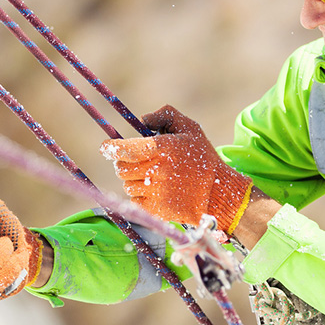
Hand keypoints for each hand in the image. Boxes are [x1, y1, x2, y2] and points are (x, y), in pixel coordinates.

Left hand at [102, 105, 252, 233]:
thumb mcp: (190, 128)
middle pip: (121, 168)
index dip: (111, 149)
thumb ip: (166, 115)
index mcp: (162, 149)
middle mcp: (156, 170)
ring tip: (152, 177)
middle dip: (125, 164)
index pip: (124, 149)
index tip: (106, 148)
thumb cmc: (204, 159)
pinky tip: (155, 191)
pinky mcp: (156, 209)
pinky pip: (135, 201)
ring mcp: (155, 191)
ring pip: (127, 185)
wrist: (218, 194)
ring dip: (134, 180)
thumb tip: (143, 119)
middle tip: (136, 162)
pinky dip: (140, 196)